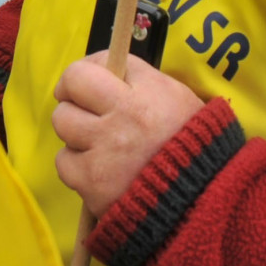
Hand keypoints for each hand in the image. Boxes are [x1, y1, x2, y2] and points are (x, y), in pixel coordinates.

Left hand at [50, 53, 205, 217]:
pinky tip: (99, 171)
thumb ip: (141, 81)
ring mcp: (106, 150)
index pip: (100, 61)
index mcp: (149, 92)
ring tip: (100, 144)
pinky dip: (76, 166)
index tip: (91, 81)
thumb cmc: (194, 149)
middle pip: (71, 85)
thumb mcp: (179, 100)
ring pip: (62, 122)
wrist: (203, 205)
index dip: (90, 69)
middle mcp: (125, 116)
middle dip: (73, 94)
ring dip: (75, 131)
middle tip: (85, 108)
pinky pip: (64, 162)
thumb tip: (105, 70)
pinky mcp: (92, 182)